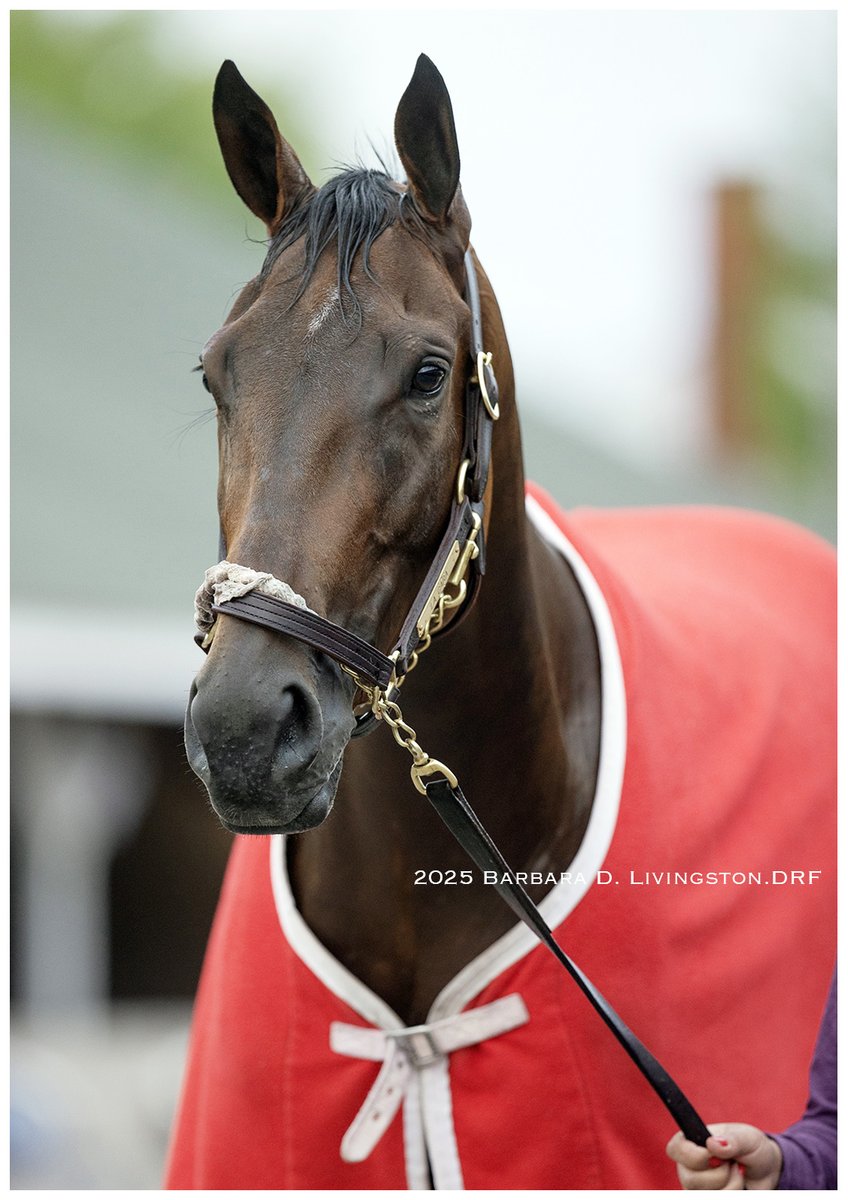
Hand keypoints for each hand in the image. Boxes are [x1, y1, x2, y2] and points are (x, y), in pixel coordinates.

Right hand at [666, 1124, 782, 1189]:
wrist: (766, 1171)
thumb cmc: (752, 1148)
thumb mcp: (747, 1138)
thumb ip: (732, 1140)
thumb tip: (711, 1144)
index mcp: (692, 1141)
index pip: (675, 1149)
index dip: (693, 1156)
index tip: (715, 1156)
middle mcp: (689, 1165)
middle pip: (689, 1178)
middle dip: (719, 1175)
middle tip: (733, 1164)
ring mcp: (697, 1186)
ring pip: (704, 1194)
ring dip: (730, 1187)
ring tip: (738, 1174)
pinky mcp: (707, 1197)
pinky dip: (731, 1194)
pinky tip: (738, 1186)